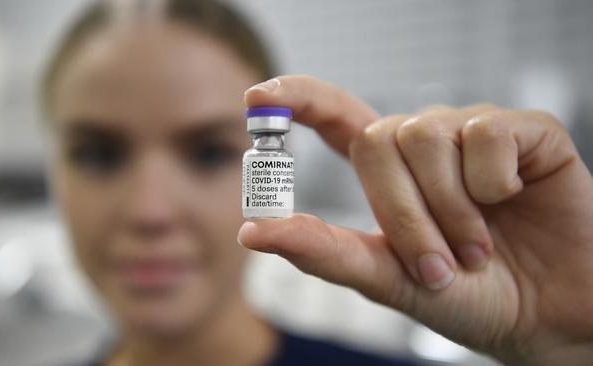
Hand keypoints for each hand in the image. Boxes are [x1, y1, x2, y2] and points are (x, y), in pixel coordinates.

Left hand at [237, 75, 592, 364]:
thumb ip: (323, 252)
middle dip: (402, 213)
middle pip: (376, 138)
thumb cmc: (468, 297)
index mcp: (390, 174)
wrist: (550, 318)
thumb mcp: (387, 279)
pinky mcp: (524, 132)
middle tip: (439, 264)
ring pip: (425, 136)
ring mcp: (474, 133)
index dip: (298, 99)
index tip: (258, 96)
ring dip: (449, 209)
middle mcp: (427, 144)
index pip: (336, 117)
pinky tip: (513, 201)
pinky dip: (493, 184)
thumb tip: (252, 231)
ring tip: (477, 248)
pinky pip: (484, 134)